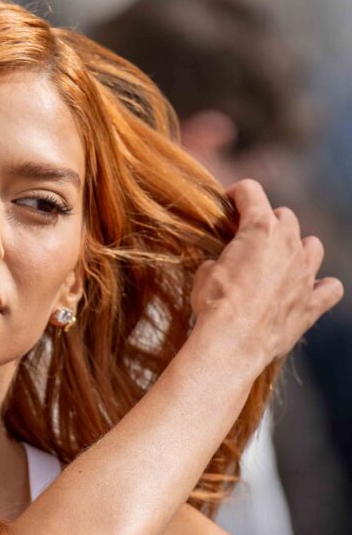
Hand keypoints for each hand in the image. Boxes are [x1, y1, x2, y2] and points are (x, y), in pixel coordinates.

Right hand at [190, 178, 343, 370]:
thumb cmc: (215, 305)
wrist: (233, 342)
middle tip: (250, 240)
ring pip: (313, 245)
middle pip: (285, 217)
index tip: (230, 203)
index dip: (237, 194)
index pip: (251, 192)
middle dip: (269, 223)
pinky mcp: (311, 303)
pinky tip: (309, 292)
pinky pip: (330, 289)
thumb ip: (216, 262)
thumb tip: (217, 267)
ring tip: (282, 262)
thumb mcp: (204, 276)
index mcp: (260, 229)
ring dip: (298, 249)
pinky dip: (321, 288)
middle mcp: (288, 244)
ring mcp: (305, 273)